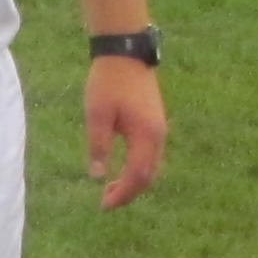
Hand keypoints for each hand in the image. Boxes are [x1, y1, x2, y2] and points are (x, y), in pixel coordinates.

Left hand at [84, 55, 166, 207]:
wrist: (126, 52)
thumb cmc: (108, 82)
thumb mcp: (97, 115)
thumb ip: (99, 146)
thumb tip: (98, 176)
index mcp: (145, 136)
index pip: (137, 176)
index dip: (122, 195)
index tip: (103, 205)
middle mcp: (158, 135)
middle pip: (149, 176)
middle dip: (129, 192)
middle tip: (106, 200)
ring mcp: (160, 128)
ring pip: (153, 166)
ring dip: (135, 180)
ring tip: (112, 187)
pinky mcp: (156, 121)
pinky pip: (152, 154)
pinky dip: (139, 167)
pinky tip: (123, 167)